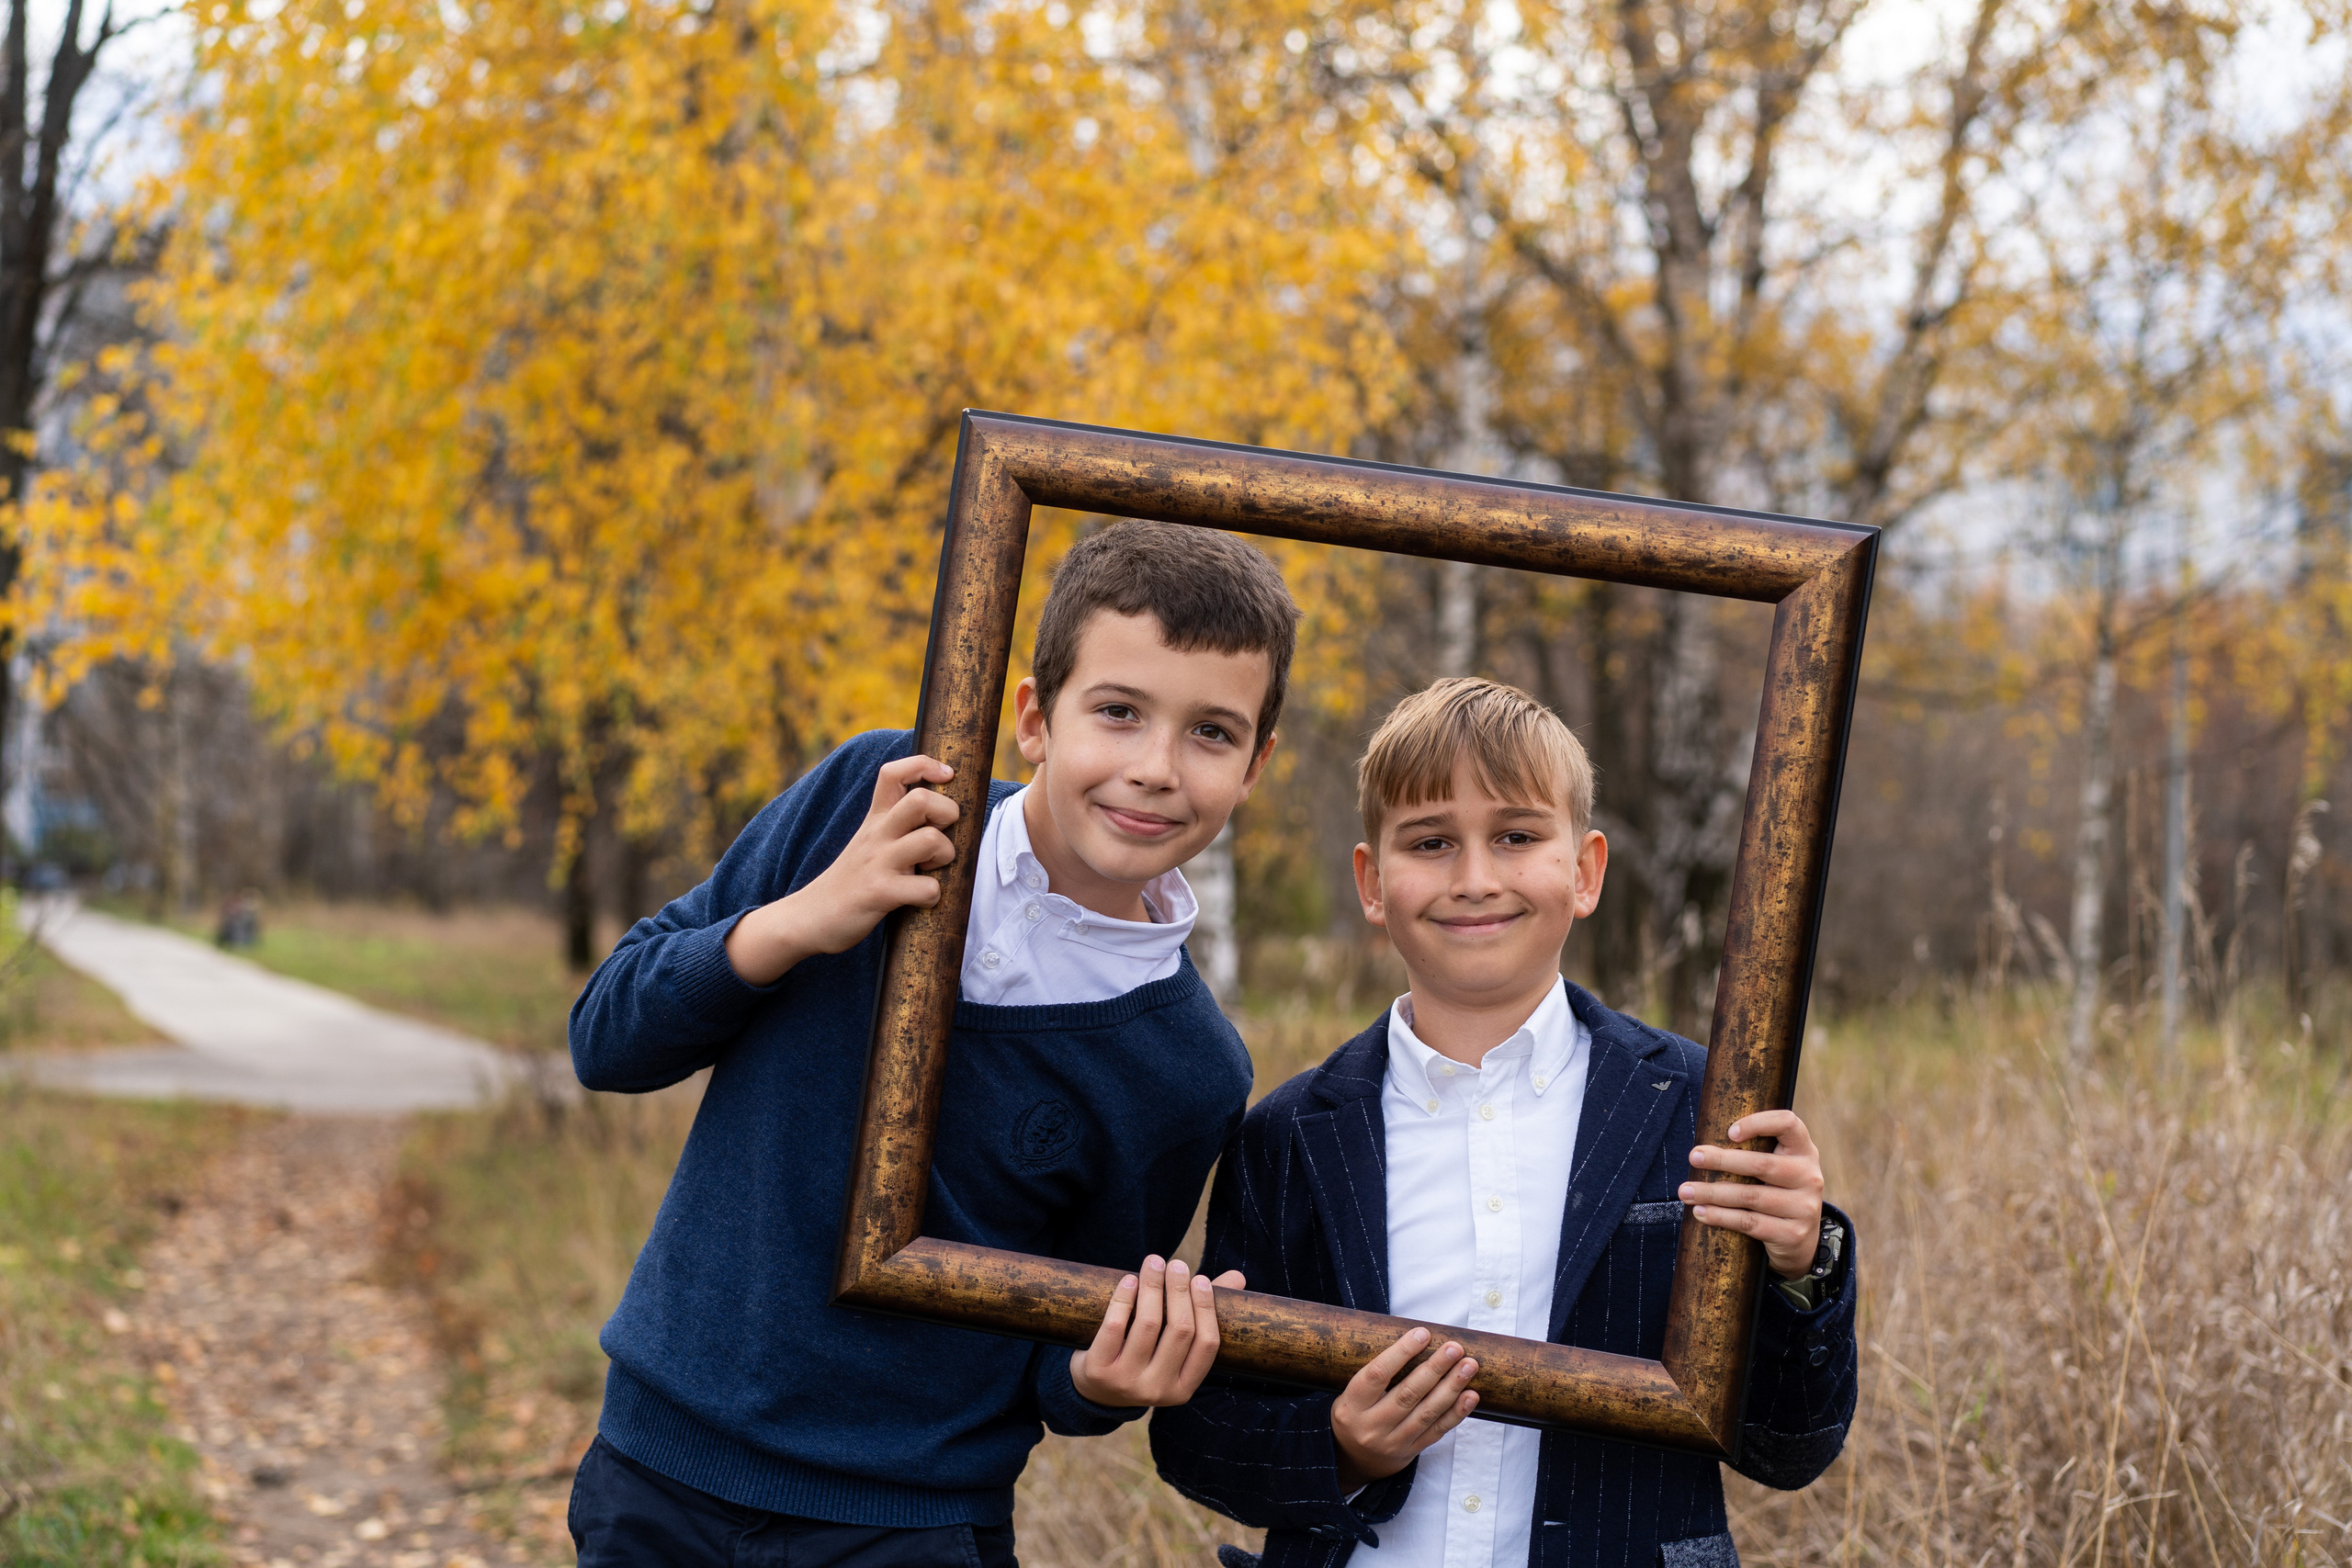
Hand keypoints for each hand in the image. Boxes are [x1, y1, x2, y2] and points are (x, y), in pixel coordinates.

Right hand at [724, 755, 959, 984]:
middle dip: (948, 813)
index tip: (945, 776)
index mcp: (876, 819)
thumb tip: (943, 813)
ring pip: (931, 840)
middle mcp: (877, 835)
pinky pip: (927, 888)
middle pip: (921, 799)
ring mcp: (878, 863)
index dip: (924, 765)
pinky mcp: (879, 893)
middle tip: (941, 836)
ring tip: (931, 870)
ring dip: (945, 856)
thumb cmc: (852, 880)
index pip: (894, 772)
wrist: (808, 917)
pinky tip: (922, 900)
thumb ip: (897, 824)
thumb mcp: (869, 841)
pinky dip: (933, 896)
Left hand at [1069, 1256, 1244, 1407]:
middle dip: (1179, 1290)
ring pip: (1148, 1324)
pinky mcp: (1098, 1371)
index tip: (1200, 1279)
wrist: (1094, 1391)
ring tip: (1153, 1262)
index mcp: (1184, 1387)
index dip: (1206, 1308)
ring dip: (1153, 1286)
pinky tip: (1129, 1280)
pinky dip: (1123, 1298)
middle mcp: (1158, 1390)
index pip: (1207, 1344)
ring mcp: (1127, 1383)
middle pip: (1179, 1329)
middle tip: (1176, 1264)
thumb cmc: (1144, 1358)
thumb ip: (1203, 1314)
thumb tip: (1238, 1279)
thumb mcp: (1172, 1348)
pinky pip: (1114, 1327)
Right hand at [1330, 1326, 1479, 1490]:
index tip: (1423, 1333)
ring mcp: (1392, 1442)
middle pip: (1407, 1394)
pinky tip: (1471, 1396)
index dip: (1401, 1352)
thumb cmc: (1355, 1413)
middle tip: (1454, 1348)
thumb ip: (1376, 1370)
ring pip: (1426, 1413)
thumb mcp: (1351, 1393)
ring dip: (1451, 1387)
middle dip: (1434, 1368)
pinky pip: (1437, 1431)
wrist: (1352, 1460)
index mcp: (1352, 1405)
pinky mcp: (1411, 1452)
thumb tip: (1409, 1332)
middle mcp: (1371, 1426)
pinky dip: (1456, 1413)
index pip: (1377, 1374)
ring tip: (1468, 1366)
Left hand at [1682, 1109, 1825, 1278]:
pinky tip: (1701, 1212)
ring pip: (1750, 1196)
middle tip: (1693, 1157)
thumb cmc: (1778, 1193)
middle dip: (1721, 1160)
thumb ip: (1757, 1152)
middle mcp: (1809, 1176)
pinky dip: (1720, 1216)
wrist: (1801, 1242)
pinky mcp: (1793, 1234)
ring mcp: (1804, 1207)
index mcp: (1804, 1151)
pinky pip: (1749, 1222)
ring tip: (1686, 1191)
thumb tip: (1704, 1147)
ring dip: (1712, 1192)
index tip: (1730, 1133)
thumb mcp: (1778, 1167)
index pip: (1788, 1124)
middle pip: (1761, 1164)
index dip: (1759, 1123)